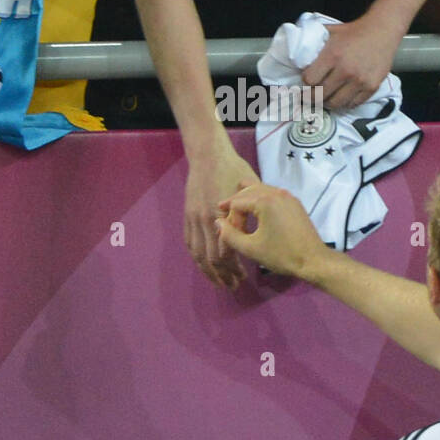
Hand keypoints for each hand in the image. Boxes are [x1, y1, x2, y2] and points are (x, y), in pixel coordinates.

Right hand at [185, 145, 259, 288]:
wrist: (208, 153)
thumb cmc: (234, 170)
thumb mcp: (252, 193)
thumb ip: (251, 217)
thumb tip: (252, 239)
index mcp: (225, 218)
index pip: (228, 253)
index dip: (234, 268)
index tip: (242, 278)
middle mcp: (207, 220)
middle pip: (212, 257)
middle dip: (222, 275)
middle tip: (232, 286)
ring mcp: (194, 217)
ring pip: (197, 252)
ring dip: (208, 269)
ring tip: (218, 281)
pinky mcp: (187, 213)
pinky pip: (189, 240)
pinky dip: (196, 255)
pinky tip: (203, 262)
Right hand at [218, 182, 329, 279]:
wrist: (313, 260)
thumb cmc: (281, 255)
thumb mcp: (250, 248)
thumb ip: (229, 235)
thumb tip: (217, 222)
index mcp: (264, 201)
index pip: (236, 202)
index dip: (230, 218)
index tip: (229, 232)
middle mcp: (276, 192)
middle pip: (247, 189)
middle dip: (236, 203)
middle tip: (228, 219)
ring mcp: (287, 195)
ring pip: (260, 189)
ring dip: (248, 200)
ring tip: (241, 217)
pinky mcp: (294, 202)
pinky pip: (272, 194)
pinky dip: (261, 201)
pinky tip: (258, 216)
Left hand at [300, 14, 398, 108]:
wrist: (382, 30)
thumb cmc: (354, 31)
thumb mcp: (330, 31)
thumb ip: (314, 42)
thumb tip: (295, 52)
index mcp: (332, 56)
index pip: (309, 80)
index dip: (304, 83)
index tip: (305, 82)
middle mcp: (346, 71)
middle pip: (320, 96)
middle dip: (312, 97)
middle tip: (309, 96)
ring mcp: (360, 81)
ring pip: (335, 104)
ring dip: (327, 102)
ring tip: (325, 98)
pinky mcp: (371, 87)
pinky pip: (353, 104)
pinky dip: (345, 103)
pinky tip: (341, 96)